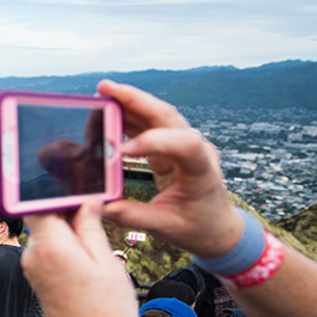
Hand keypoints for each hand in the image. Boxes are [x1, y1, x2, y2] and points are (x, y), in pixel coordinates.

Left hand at [21, 199, 139, 316]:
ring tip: (92, 243)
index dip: (56, 194)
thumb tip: (85, 202)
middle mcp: (33, 256)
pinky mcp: (36, 280)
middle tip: (93, 215)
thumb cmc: (106, 309)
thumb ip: (90, 225)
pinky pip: (45, 252)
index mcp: (49, 245)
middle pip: (42, 218)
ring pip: (45, 235)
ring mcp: (32, 269)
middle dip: (65, 212)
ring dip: (65, 231)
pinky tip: (83, 257)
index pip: (39, 203)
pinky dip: (61, 247)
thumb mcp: (106, 259)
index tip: (78, 193)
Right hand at [97, 80, 243, 258]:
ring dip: (130, 102)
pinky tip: (109, 113)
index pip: (184, 144)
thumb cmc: (198, 227)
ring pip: (157, 115)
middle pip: (167, 115)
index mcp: (203, 170)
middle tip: (105, 88)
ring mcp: (184, 145)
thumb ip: (133, 216)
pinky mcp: (171, 147)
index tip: (122, 152)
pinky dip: (129, 117)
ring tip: (102, 93)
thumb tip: (101, 206)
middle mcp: (196, 150)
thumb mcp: (167, 227)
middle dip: (136, 99)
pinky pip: (150, 126)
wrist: (216, 226)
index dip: (153, 142)